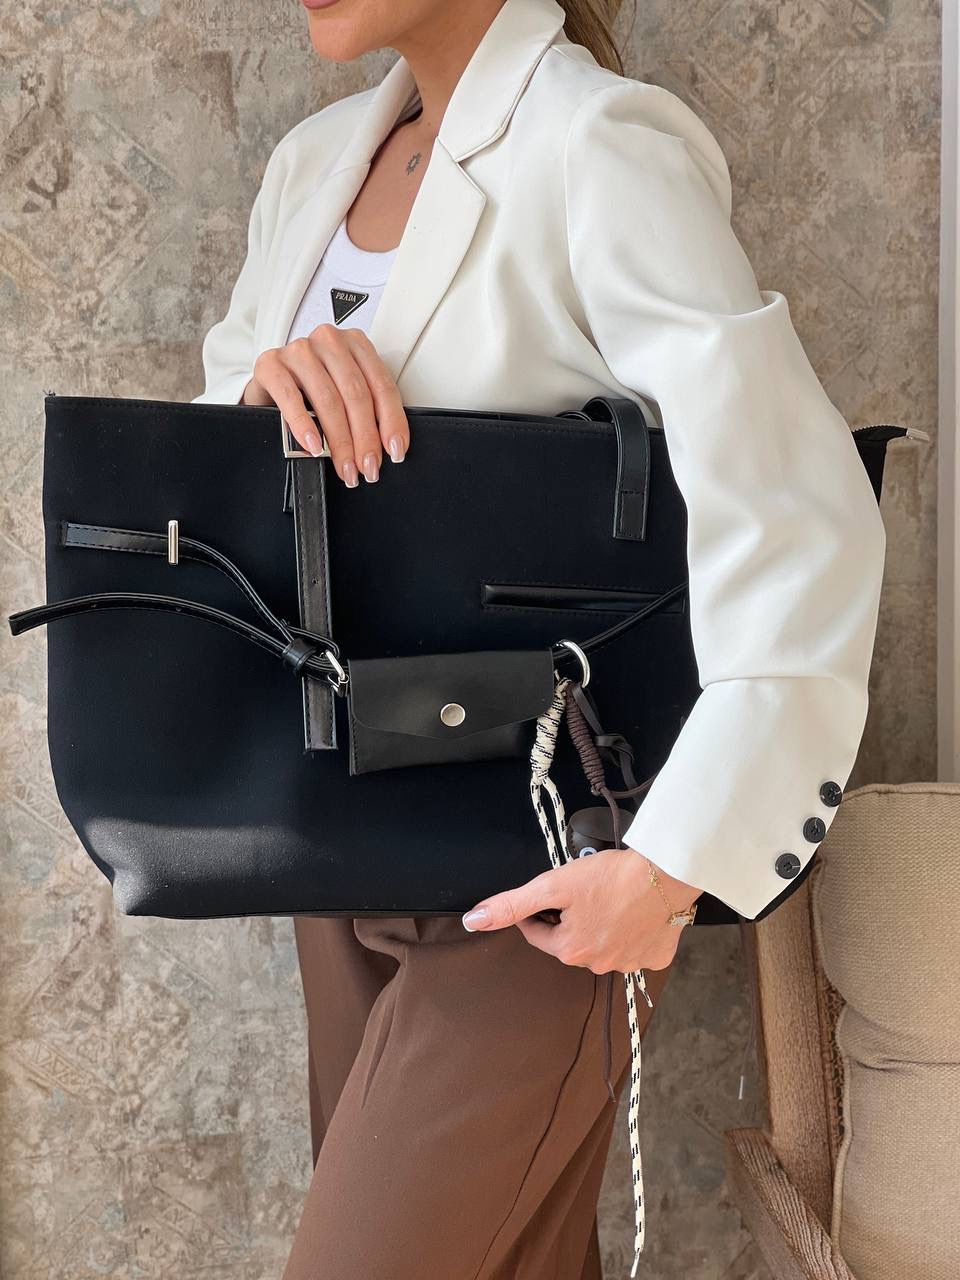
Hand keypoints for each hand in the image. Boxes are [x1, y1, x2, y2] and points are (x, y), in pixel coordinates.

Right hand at [242, 324, 409, 486]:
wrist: (269, 387)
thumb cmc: (312, 392)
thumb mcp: (345, 395)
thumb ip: (366, 409)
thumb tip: (387, 447)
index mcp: (355, 344)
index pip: (381, 384)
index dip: (391, 421)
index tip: (395, 450)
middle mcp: (329, 341)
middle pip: (356, 393)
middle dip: (365, 437)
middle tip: (369, 467)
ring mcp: (298, 350)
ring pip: (328, 398)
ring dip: (339, 440)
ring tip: (345, 466)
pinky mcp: (271, 364)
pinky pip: (291, 398)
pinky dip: (304, 426)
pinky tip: (314, 447)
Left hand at [461, 849, 701, 973]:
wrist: (666, 874)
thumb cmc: (610, 876)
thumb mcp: (554, 885)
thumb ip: (512, 905)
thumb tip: (472, 922)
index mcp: (570, 950)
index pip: (537, 932)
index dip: (537, 910)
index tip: (549, 892)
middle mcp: (598, 965)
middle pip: (570, 939)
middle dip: (569, 918)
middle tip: (584, 890)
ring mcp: (630, 965)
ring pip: (603, 944)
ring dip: (600, 926)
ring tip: (611, 898)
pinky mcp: (656, 958)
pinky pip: (636, 948)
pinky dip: (633, 933)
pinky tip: (636, 913)